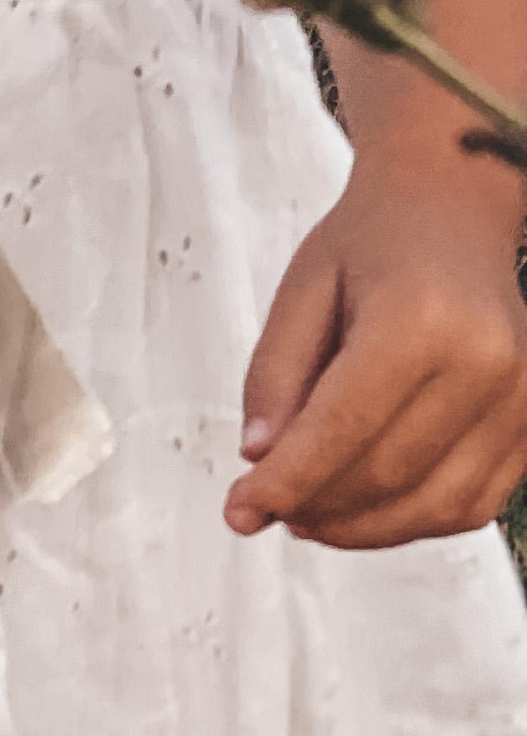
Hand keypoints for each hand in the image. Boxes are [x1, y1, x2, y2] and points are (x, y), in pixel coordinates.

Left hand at [228, 150, 526, 546]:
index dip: (286, 480)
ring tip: (308, 517)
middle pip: (389, 474)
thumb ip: (275, 374)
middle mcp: (485, 361)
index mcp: (419, 318)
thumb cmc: (370, 242)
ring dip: (364, 528)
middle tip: (265, 512)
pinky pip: (474, 502)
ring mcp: (522, 396)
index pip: (343, 427)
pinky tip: (363, 509)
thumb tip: (258, 458)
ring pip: (436, 504)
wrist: (452, 207)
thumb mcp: (302, 288)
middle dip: (319, 506)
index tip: (238, 511)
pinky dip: (415, 521)